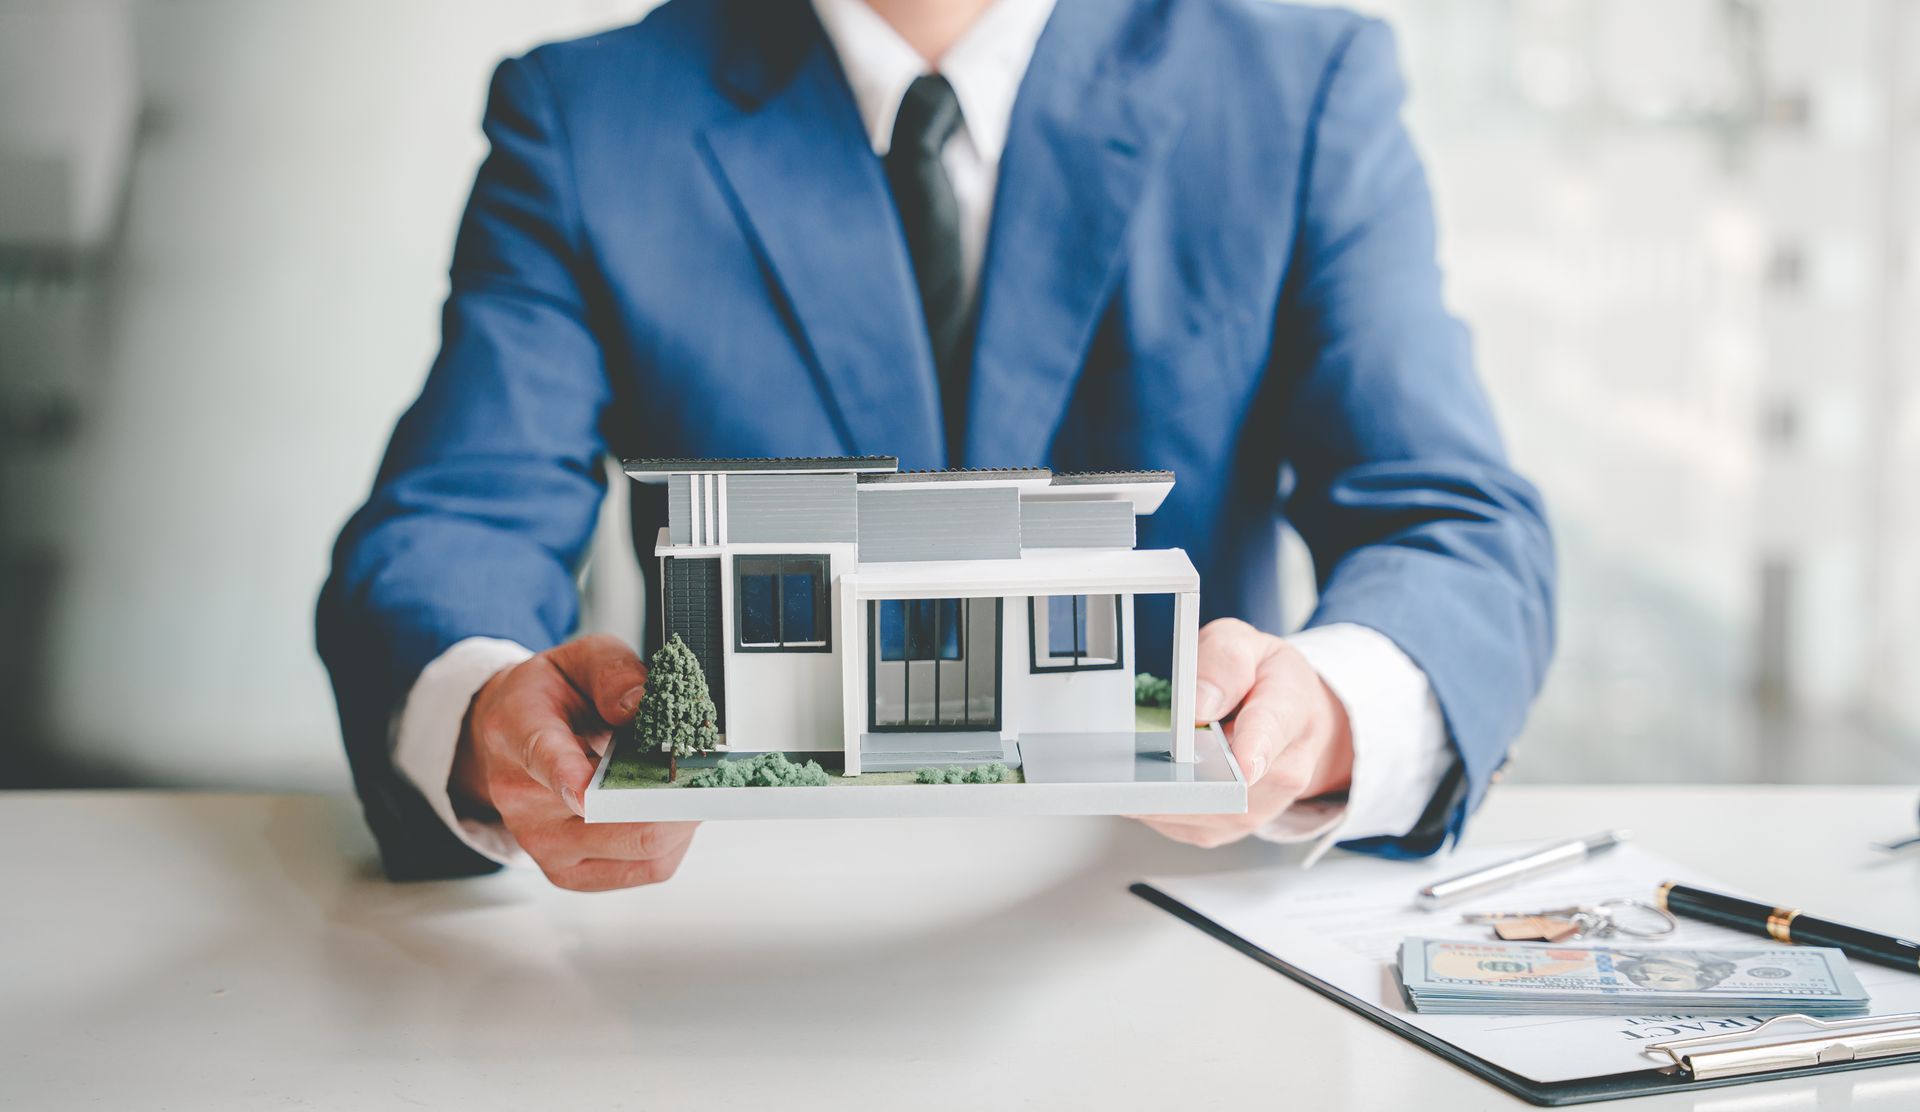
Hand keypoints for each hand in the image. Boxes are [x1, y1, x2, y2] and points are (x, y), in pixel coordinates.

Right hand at [452, 633, 699, 890]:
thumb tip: (638, 704)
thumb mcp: (580, 659)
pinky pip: (643, 870)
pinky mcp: (569, 873)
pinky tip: (671, 811)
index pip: (543, 756)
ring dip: (681, 821)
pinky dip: (673, 842)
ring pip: (640, 851)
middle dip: (673, 797)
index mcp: (518, 732)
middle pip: (612, 819)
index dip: (570, 775)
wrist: (510, 736)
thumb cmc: (550, 698)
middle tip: (707, 773)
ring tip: (687, 786)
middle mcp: (522, 798)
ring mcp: (544, 843)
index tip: (592, 788)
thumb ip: (612, 672)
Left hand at [1136, 618, 1353, 847]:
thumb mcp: (1248, 646)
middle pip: (1221, 782)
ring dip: (1162, 781)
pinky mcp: (1223, 828)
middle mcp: (1282, 773)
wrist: (1296, 724)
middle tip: (1155, 738)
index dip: (1251, 748)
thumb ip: (1224, 661)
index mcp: (1289, 714)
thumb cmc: (1268, 684)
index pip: (1270, 734)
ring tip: (1161, 749)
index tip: (1241, 761)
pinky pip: (1175, 822)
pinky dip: (1156, 799)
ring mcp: (1254, 808)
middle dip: (1178, 762)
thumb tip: (1201, 702)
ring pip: (1191, 808)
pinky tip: (1161, 772)